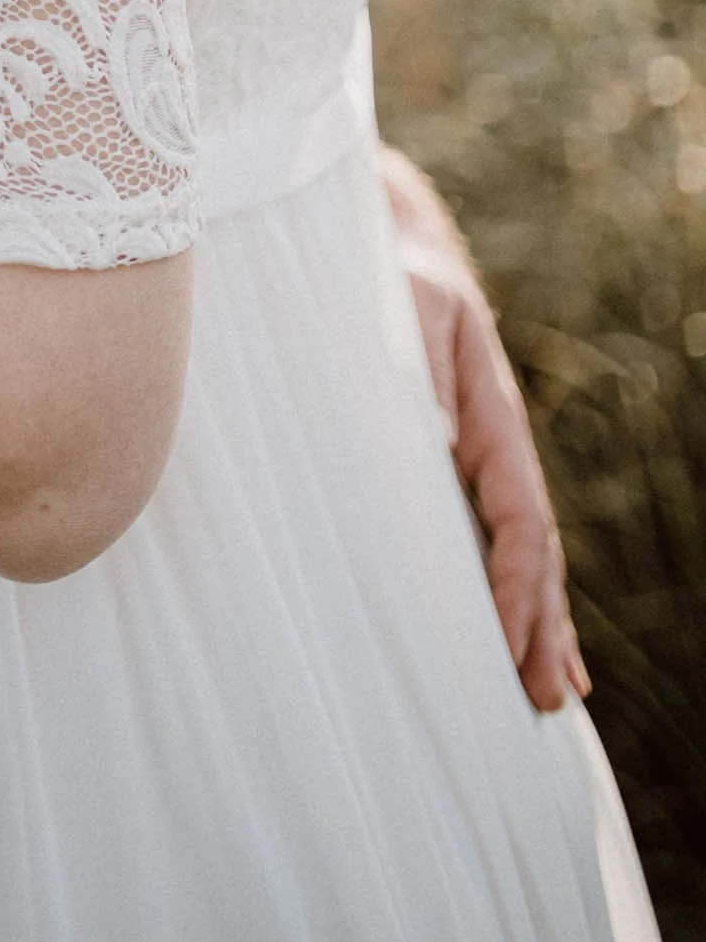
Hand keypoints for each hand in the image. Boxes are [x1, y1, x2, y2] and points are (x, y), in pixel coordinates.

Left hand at [379, 147, 588, 714]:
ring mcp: (479, 457)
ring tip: (552, 692)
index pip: (518, 516)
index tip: (513, 644)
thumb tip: (437, 442)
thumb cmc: (389, 279)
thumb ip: (421, 374)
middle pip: (533, 548)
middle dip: (540, 624)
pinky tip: (524, 639)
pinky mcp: (453, 462)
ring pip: (520, 551)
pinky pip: (490, 534)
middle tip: (545, 698)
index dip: (518, 584)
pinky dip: (513, 589)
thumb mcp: (409, 314)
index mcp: (491, 417)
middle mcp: (494, 445)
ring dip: (537, 620)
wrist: (390, 243)